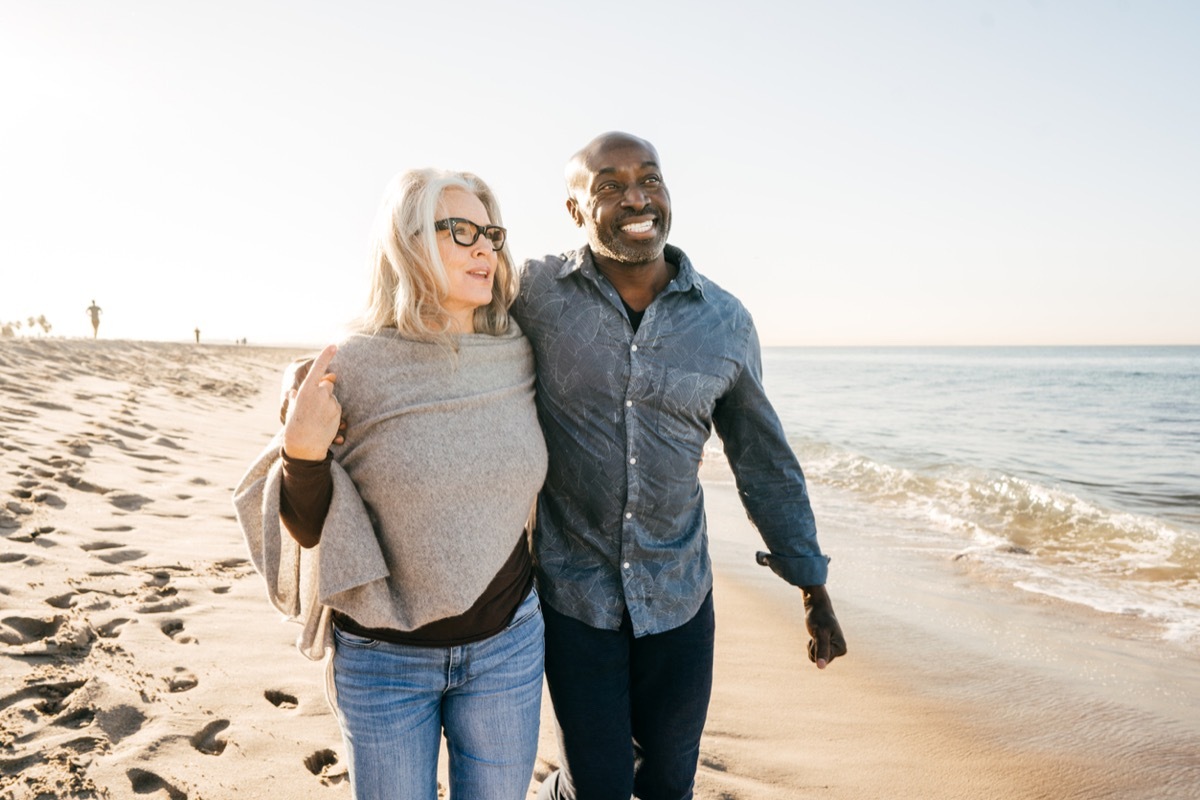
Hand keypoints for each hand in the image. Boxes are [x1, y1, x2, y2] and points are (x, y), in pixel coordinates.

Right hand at [282, 344, 342, 459]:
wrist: (304, 446)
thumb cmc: (295, 426)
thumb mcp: (292, 408)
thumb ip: (294, 397)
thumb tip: (291, 391)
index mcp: (306, 390)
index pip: (318, 368)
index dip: (326, 355)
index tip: (334, 345)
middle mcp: (320, 394)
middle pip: (328, 384)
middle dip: (324, 391)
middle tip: (315, 406)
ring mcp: (330, 403)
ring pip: (332, 398)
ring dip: (328, 405)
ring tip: (317, 418)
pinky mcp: (338, 413)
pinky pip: (337, 408)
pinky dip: (333, 414)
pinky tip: (324, 423)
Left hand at [801, 585, 846, 668]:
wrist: (817, 606)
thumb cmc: (818, 618)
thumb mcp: (819, 634)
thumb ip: (821, 650)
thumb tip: (821, 667)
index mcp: (841, 649)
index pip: (823, 660)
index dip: (816, 648)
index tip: (820, 634)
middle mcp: (840, 650)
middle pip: (820, 660)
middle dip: (814, 648)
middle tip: (816, 633)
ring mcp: (833, 648)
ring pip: (815, 658)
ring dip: (811, 646)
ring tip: (816, 633)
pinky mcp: (827, 646)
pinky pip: (815, 654)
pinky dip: (811, 645)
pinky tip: (815, 635)